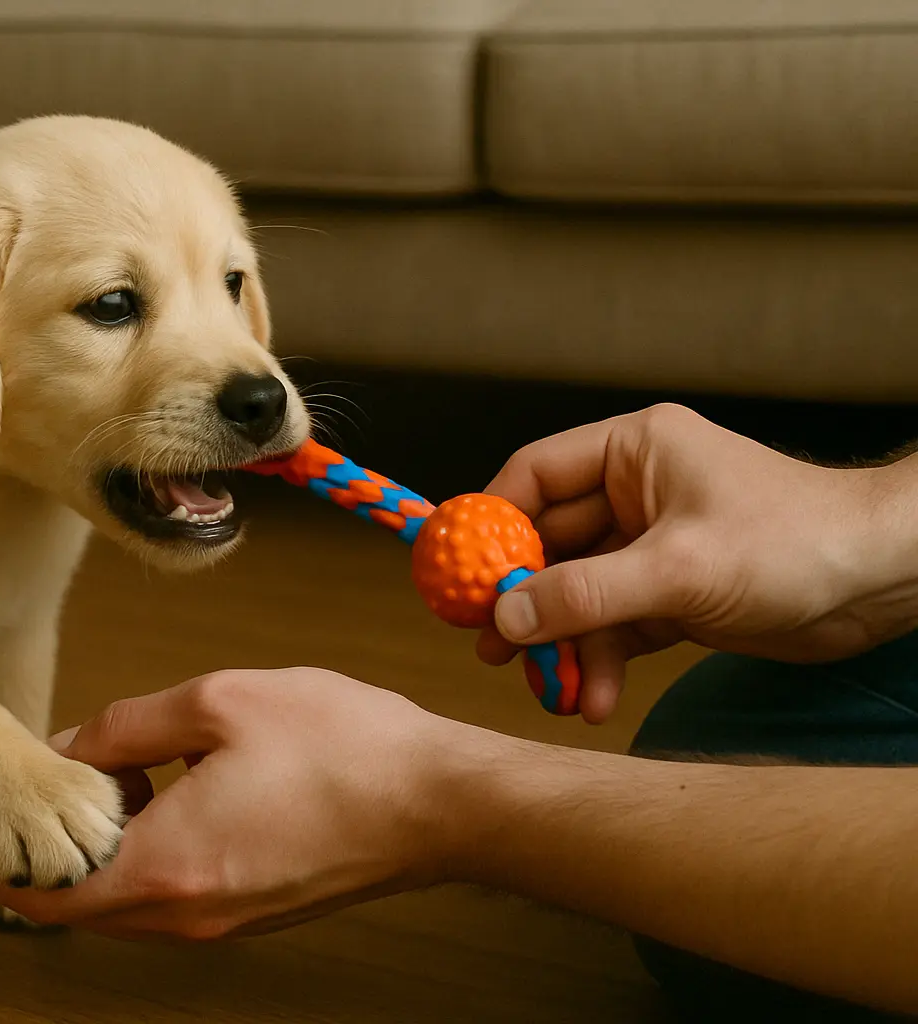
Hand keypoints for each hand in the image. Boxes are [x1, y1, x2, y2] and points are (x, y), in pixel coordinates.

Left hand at [0, 668, 469, 939]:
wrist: (438, 802)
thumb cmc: (341, 747)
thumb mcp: (218, 704)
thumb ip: (127, 728)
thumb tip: (72, 747)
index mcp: (167, 866)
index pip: (49, 895)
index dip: (0, 868)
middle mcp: (188, 913)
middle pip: (83, 907)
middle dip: (48, 858)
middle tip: (36, 795)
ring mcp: (225, 921)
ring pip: (128, 904)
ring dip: (101, 856)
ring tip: (106, 785)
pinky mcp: (254, 912)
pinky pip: (172, 898)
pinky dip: (145, 859)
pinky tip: (166, 796)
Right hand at [477, 403, 916, 722]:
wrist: (884, 582)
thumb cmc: (795, 541)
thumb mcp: (679, 568)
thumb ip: (586, 594)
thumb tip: (506, 617)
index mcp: (632, 452)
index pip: (534, 475)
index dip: (491, 523)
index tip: (457, 574)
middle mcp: (634, 494)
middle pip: (549, 545)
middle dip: (522, 601)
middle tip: (487, 646)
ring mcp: (651, 547)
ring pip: (578, 595)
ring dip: (562, 644)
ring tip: (545, 689)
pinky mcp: (672, 595)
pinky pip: (614, 627)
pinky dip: (599, 661)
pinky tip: (592, 698)